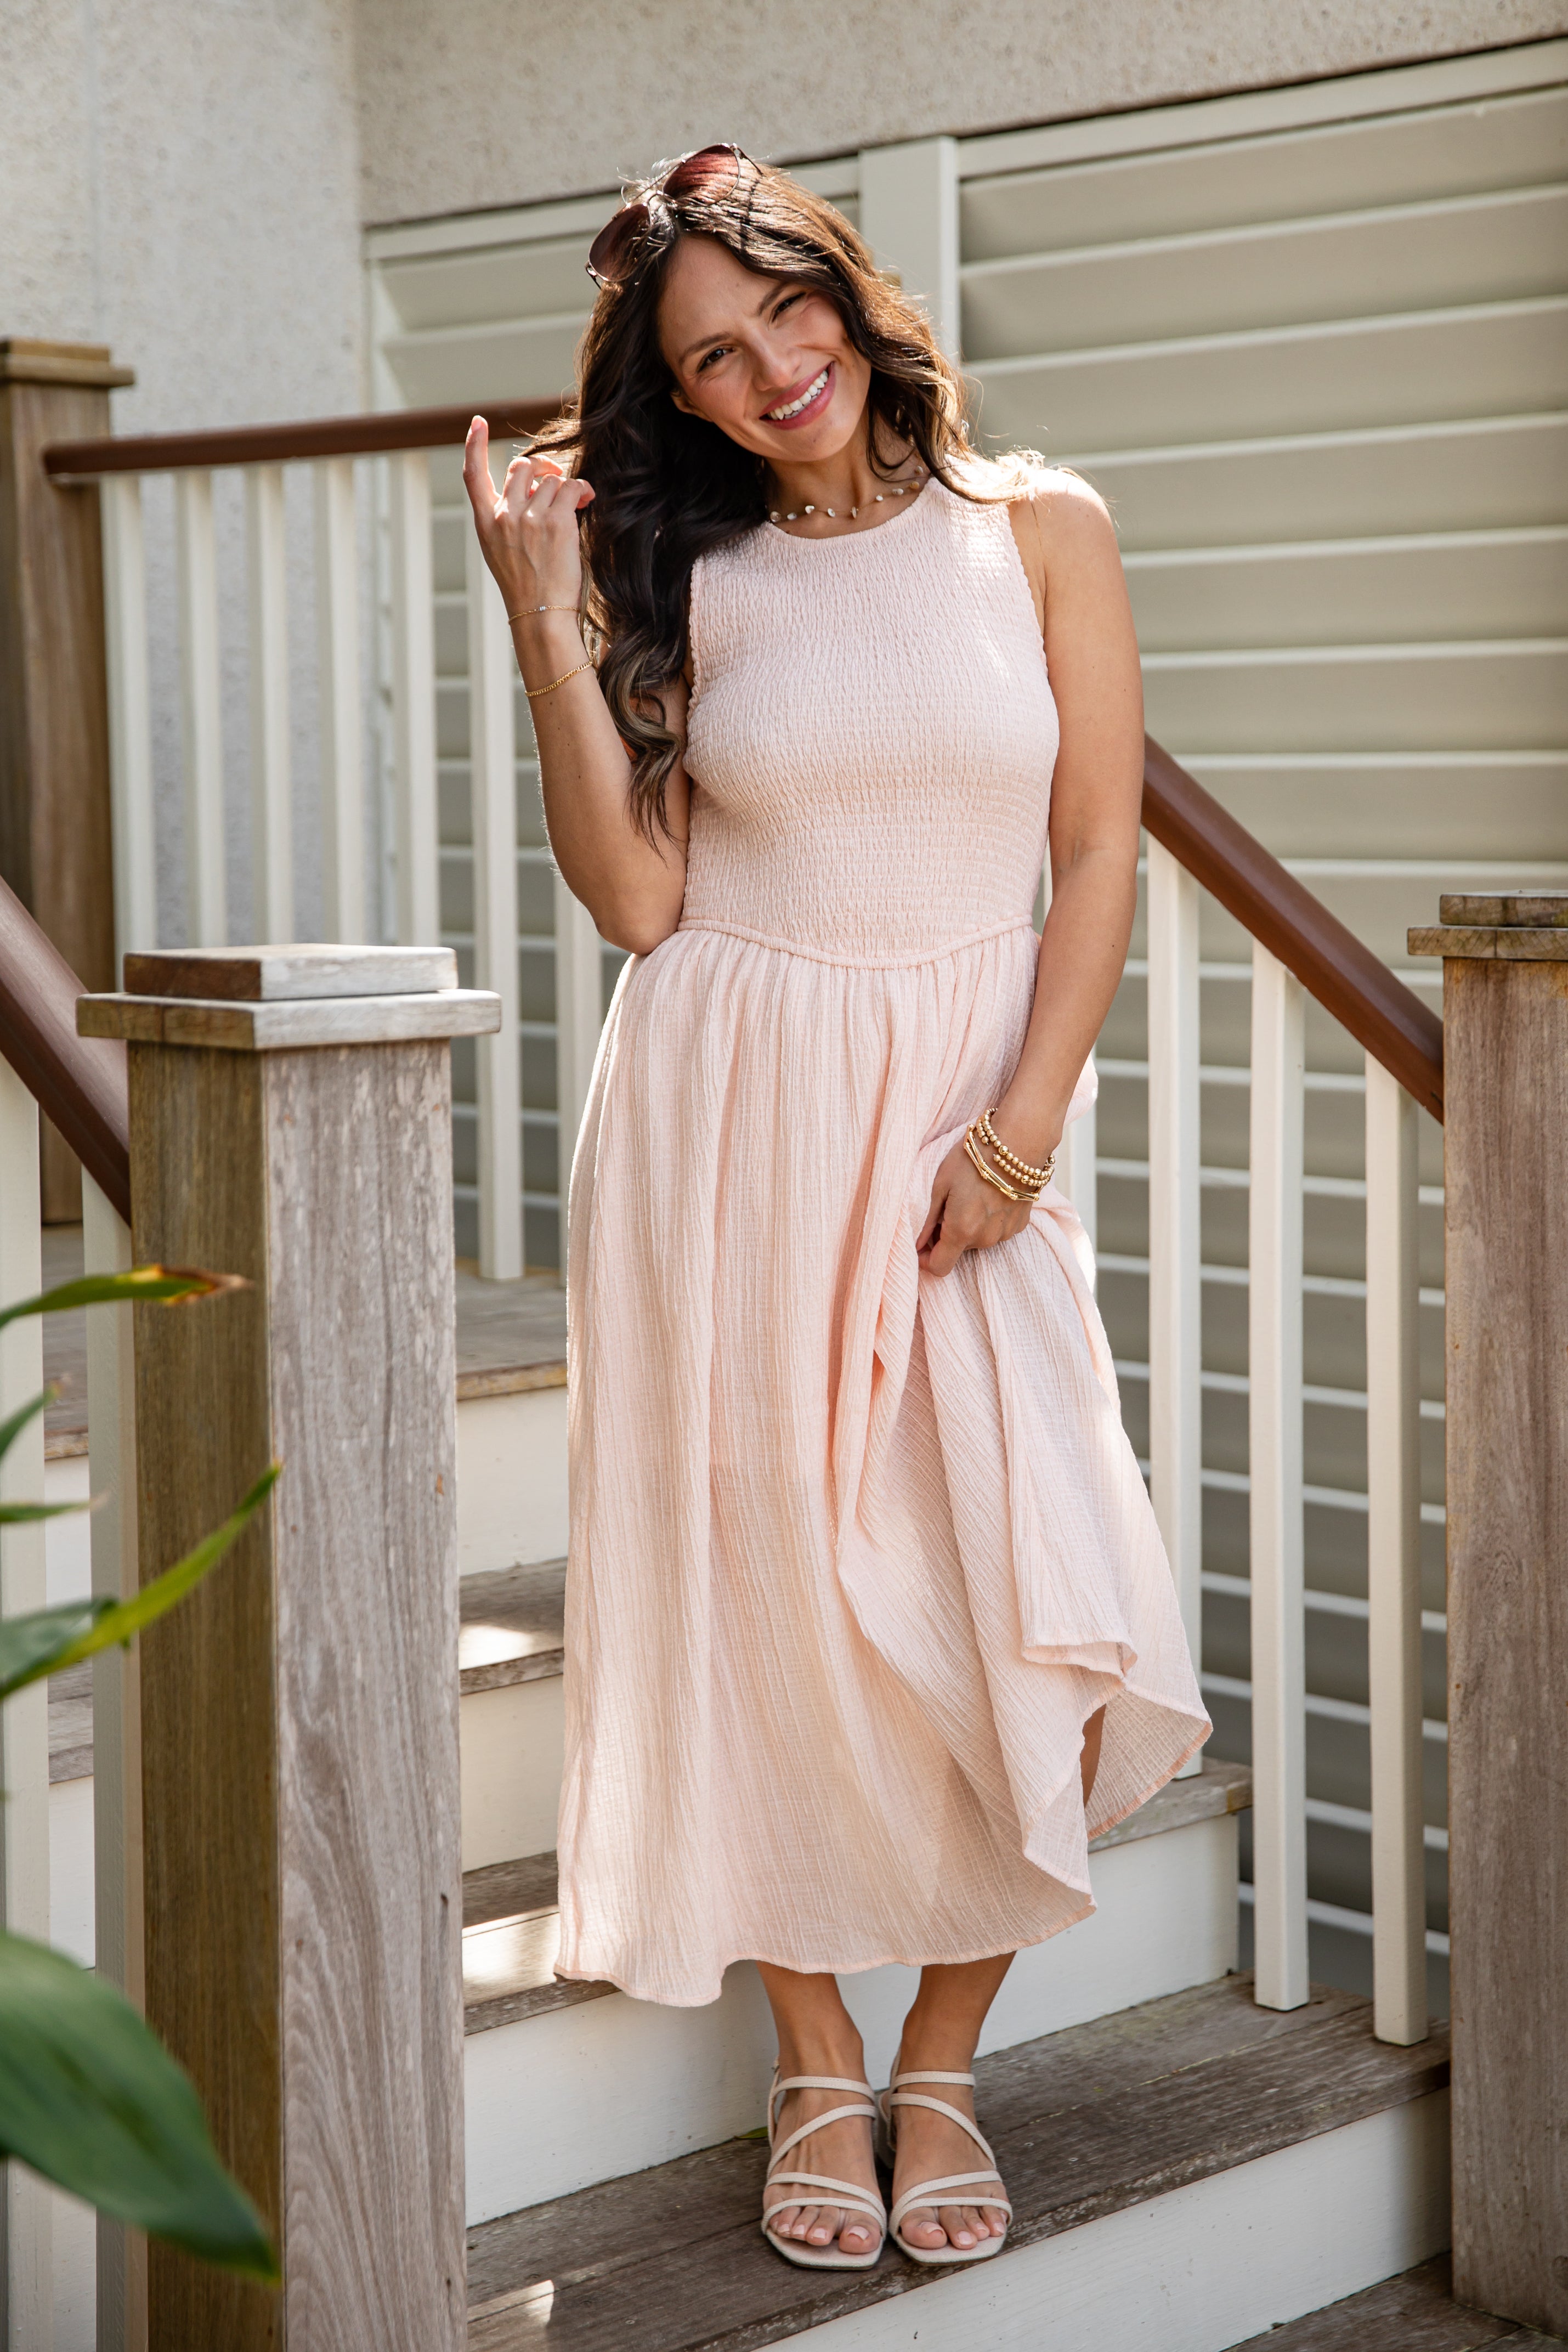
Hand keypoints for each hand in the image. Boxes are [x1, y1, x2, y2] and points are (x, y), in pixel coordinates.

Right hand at [462, 417, 593, 619]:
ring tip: (576, 507)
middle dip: (542, 470)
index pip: (473, 475)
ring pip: (551, 480)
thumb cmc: (527, 589)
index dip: (474, 445)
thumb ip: (508, 519)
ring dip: (566, 490)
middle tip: (556, 483)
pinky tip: (587, 501)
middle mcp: (503, 516)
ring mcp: (528, 518)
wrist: (539, 616)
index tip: (478, 423)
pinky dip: (583, 490)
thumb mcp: (501, 552)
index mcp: (485, 523)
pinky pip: (571, 487)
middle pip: (521, 468)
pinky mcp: (555, 522)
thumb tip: (534, 489)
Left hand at [916, 1140, 1033, 1277]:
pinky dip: (989, 1219)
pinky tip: (990, 1195)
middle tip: (949, 1203)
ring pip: (978, 1239)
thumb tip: (918, 1243)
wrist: (1018, 1143)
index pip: (940, 1267)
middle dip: (949, 1233)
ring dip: (970, 1225)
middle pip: (959, 1249)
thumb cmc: (974, 1159)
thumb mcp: (941, 1184)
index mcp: (961, 1230)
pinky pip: (996, 1230)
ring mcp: (1005, 1234)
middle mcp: (984, 1239)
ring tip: (972, 1195)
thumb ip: (929, 1219)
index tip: (923, 1245)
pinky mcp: (1020, 1225)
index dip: (926, 1260)